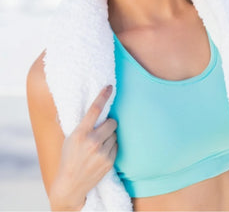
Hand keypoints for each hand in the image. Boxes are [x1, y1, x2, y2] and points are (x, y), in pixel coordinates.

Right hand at [49, 85, 117, 210]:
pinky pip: (116, 145)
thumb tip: (76, 105)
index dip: (103, 96)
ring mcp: (102, 152)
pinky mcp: (109, 161)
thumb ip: (78, 123)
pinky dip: (111, 146)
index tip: (110, 87)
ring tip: (98, 144)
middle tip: (101, 129)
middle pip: (112, 122)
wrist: (70, 185)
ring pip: (115, 134)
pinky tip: (101, 153)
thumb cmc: (68, 158)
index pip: (95, 109)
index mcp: (80, 133)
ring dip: (109, 136)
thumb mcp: (68, 138)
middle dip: (109, 124)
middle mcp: (92, 142)